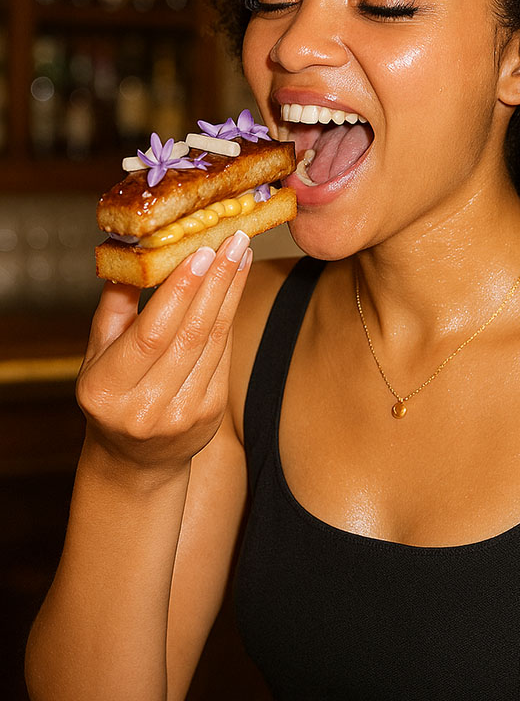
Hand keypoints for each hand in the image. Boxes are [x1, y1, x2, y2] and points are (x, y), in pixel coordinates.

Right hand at [76, 233, 252, 473]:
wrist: (135, 459)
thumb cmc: (111, 395)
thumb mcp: (97, 354)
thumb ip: (114, 308)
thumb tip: (133, 255)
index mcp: (106, 390)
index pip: (151, 333)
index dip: (180, 291)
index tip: (201, 252)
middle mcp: (143, 407)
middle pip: (189, 335)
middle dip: (216, 282)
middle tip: (233, 241)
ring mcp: (181, 415)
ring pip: (213, 343)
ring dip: (230, 294)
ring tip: (240, 255)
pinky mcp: (209, 415)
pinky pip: (223, 357)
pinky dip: (230, 318)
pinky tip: (235, 287)